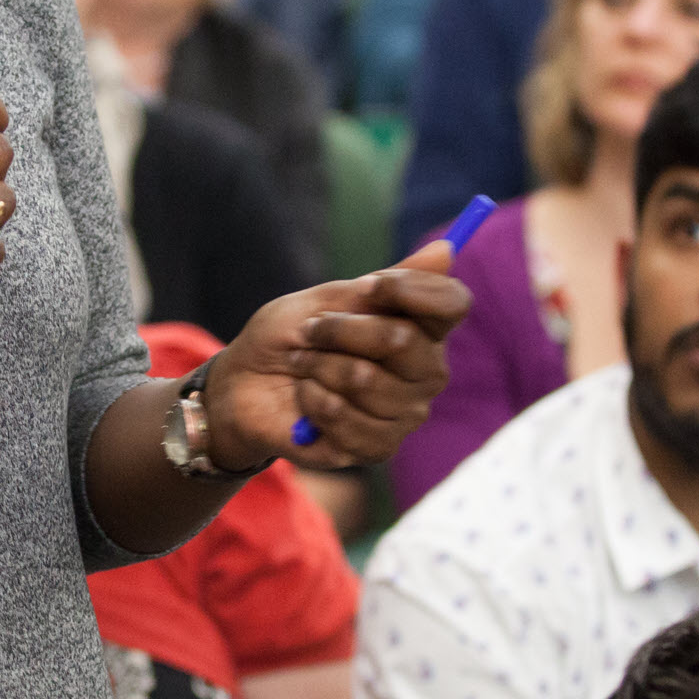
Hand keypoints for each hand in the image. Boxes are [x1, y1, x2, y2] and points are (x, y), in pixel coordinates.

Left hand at [206, 235, 469, 472]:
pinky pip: (347, 418)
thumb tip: (446, 252)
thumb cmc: (289, 337)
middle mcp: (424, 371)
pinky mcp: (379, 446)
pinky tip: (306, 400)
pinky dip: (312, 401)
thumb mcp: (325, 299)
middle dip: (341, 329)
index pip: (452, 303)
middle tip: (310, 332)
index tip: (370, 287)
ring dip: (317, 366)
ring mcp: (406, 411)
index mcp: (421, 328)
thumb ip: (384, 283)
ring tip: (302, 366)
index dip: (412, 290)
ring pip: (365, 379)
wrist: (245, 387)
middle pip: (403, 339)